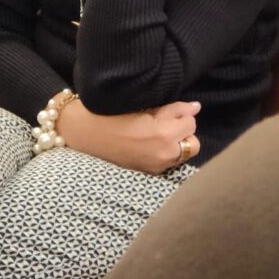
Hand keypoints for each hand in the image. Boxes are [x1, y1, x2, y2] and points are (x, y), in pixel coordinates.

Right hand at [58, 99, 200, 173]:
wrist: (83, 133)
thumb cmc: (109, 113)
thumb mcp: (142, 106)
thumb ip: (172, 109)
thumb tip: (196, 107)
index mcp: (163, 135)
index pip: (190, 122)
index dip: (181, 112)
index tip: (169, 108)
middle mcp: (163, 155)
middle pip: (194, 143)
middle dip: (184, 131)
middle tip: (166, 121)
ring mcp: (156, 166)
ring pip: (183, 154)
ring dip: (177, 143)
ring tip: (158, 133)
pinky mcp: (148, 172)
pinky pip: (169, 162)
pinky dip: (166, 152)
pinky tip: (150, 143)